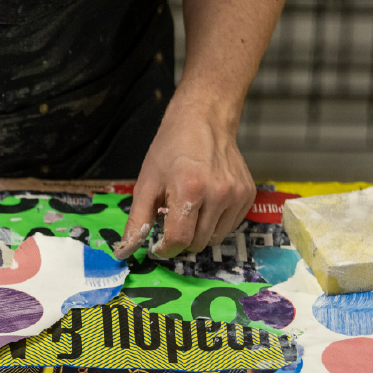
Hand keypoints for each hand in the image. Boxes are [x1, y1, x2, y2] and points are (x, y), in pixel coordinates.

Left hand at [113, 90, 254, 259]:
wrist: (203, 120)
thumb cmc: (171, 150)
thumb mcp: (146, 184)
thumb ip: (137, 221)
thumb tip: (124, 252)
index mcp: (189, 191)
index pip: (179, 240)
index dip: (165, 249)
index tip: (158, 246)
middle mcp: (218, 195)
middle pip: (197, 243)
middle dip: (181, 240)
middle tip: (172, 221)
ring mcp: (237, 195)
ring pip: (216, 239)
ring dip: (199, 234)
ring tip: (190, 210)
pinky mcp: (248, 194)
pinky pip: (231, 226)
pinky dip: (216, 224)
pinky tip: (207, 205)